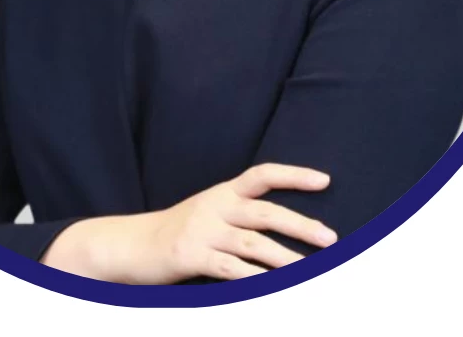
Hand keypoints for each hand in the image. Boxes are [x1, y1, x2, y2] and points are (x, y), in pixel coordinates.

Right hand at [40, 162, 336, 283]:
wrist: (132, 245)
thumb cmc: (179, 231)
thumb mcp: (209, 212)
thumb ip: (240, 214)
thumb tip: (287, 228)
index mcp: (223, 191)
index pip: (262, 174)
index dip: (294, 174)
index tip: (324, 181)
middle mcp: (215, 205)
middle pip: (265, 211)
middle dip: (301, 225)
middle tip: (330, 238)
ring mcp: (203, 230)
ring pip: (253, 243)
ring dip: (284, 258)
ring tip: (309, 271)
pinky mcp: (191, 255)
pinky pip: (229, 268)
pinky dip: (252, 278)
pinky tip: (270, 287)